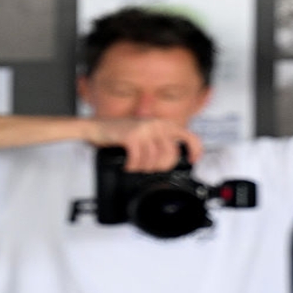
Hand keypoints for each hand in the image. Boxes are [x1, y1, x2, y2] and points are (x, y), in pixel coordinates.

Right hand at [86, 118, 203, 171]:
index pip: (189, 135)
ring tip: (136, 165)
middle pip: (170, 154)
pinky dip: (132, 166)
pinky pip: (139, 160)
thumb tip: (173, 158)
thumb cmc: (121, 134)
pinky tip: (128, 165)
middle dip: (161, 167)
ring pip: (154, 160)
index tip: (192, 160)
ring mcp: (144, 129)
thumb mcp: (146, 134)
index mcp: (163, 123)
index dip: (195, 150)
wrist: (97, 128)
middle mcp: (156, 124)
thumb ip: (160, 141)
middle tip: (149, 168)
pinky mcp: (132, 136)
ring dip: (143, 168)